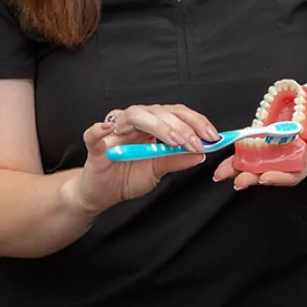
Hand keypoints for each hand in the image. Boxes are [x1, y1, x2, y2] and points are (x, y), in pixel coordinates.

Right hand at [71, 104, 219, 214]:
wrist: (102, 194)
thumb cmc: (128, 177)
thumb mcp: (158, 170)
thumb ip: (176, 159)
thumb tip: (201, 154)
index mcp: (153, 124)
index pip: (177, 114)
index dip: (196, 122)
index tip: (212, 136)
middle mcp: (136, 122)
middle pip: (160, 112)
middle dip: (182, 127)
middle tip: (196, 143)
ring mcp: (115, 130)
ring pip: (135, 115)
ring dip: (158, 126)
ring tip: (173, 141)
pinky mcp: (96, 144)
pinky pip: (94, 133)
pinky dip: (99, 129)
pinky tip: (108, 129)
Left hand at [212, 85, 306, 189]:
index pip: (295, 172)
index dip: (280, 177)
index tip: (265, 177)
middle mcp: (291, 156)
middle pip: (272, 172)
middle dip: (254, 177)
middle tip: (238, 181)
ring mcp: (277, 149)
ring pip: (257, 164)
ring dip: (239, 170)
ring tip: (222, 174)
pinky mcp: (266, 139)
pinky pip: (250, 150)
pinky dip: (236, 156)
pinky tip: (224, 162)